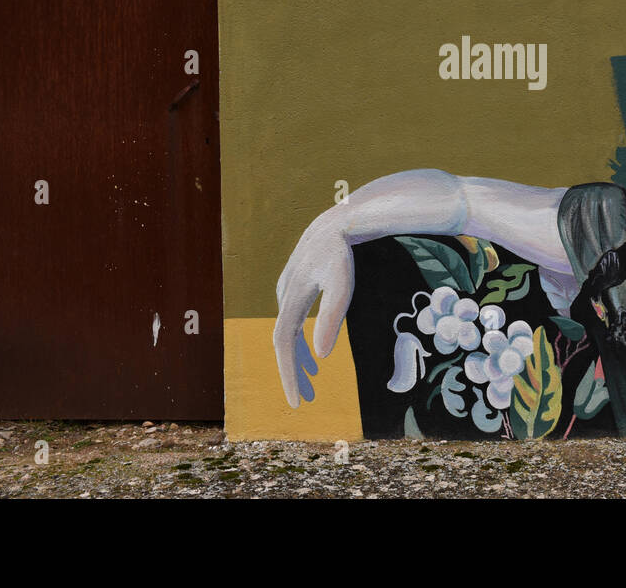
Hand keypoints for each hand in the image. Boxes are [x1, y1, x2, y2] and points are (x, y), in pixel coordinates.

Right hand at [273, 210, 355, 407]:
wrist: (336, 224)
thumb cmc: (342, 254)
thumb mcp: (342, 286)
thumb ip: (332, 318)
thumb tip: (321, 356)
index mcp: (292, 299)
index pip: (283, 345)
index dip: (288, 374)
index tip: (296, 401)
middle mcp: (284, 296)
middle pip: (283, 343)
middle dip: (292, 373)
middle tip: (304, 400)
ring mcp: (287, 291)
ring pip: (288, 333)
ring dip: (298, 360)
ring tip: (312, 383)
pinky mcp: (295, 287)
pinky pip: (293, 323)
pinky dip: (301, 343)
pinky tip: (314, 355)